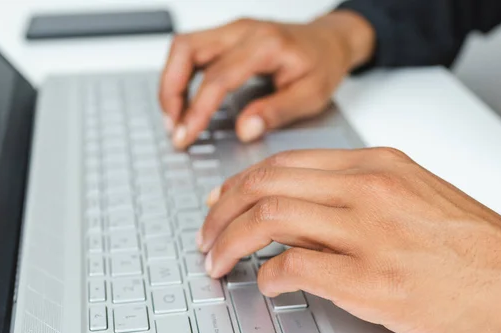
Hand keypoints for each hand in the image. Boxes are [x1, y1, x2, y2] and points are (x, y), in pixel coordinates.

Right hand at [159, 11, 374, 147]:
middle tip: (173, 126)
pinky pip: (191, 50)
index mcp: (266, 45)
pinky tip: (184, 101)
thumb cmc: (323, 65)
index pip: (217, 77)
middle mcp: (243, 30)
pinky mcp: (226, 36)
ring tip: (174, 117)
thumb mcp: (310, 96)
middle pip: (187, 50)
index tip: (185, 135)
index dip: (196, 110)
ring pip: (183, 47)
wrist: (330, 42)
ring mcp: (232, 30)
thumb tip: (244, 130)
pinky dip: (180, 76)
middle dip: (171, 92)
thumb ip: (276, 112)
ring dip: (171, 83)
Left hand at [197, 148, 500, 332]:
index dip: (239, 183)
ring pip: (270, 220)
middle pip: (266, 185)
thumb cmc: (472, 245)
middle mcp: (369, 190)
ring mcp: (370, 234)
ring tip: (217, 262)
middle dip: (220, 212)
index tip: (220, 201)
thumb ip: (352, 196)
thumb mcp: (412, 196)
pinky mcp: (373, 281)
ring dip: (230, 243)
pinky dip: (268, 276)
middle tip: (206, 235)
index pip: (284, 163)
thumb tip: (297, 210)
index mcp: (377, 166)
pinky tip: (265, 285)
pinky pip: (296, 268)